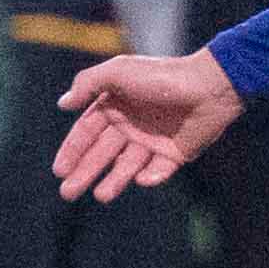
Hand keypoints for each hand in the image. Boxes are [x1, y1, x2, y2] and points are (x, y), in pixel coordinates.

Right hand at [52, 46, 238, 200]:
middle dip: (84, 173)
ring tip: (102, 196)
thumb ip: (88, 83)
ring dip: (113, 181)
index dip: (72, 151)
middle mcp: (131, 125)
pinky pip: (158, 171)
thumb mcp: (118, 71)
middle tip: (68, 193)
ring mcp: (153, 140)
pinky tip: (141, 180)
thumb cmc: (162, 76)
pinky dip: (150, 177)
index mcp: (115, 105)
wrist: (209, 85)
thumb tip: (63, 104)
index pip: (86, 132)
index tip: (59, 170)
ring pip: (127, 166)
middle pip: (101, 154)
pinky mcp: (175, 153)